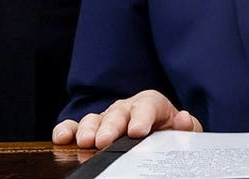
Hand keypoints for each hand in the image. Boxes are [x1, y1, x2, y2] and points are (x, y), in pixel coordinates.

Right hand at [52, 90, 202, 148]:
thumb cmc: (168, 134)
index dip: (142, 117)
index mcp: (151, 105)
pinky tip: (62, 138)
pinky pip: (74, 127)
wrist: (157, 140)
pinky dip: (66, 130)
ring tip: (86, 142)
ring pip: (94, 119)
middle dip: (111, 126)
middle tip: (105, 140)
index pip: (147, 105)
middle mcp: (125, 109)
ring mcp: (105, 119)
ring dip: (88, 129)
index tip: (138, 131)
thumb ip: (186, 127)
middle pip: (117, 112)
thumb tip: (183, 119)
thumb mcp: (182, 132)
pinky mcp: (89, 131)